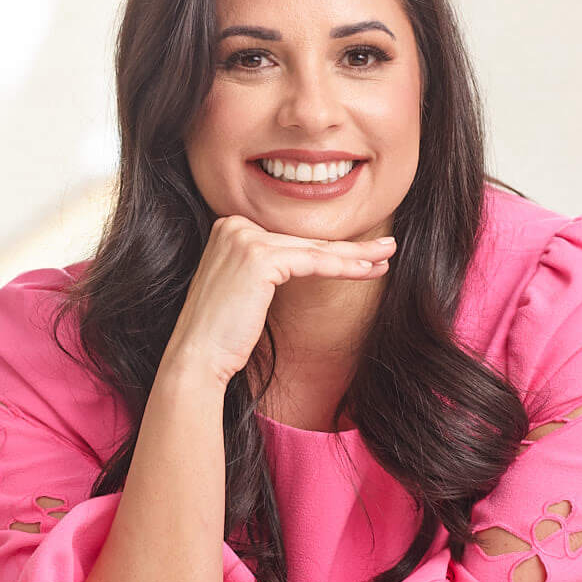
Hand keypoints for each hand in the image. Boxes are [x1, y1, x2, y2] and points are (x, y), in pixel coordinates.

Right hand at [167, 214, 394, 386]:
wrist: (196, 356)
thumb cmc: (222, 333)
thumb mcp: (246, 289)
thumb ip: (269, 266)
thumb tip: (310, 259)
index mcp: (230, 227)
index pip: (291, 238)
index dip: (329, 248)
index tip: (362, 255)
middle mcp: (234, 224)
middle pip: (304, 240)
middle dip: (348, 247)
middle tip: (384, 249)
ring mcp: (244, 237)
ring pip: (314, 248)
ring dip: (356, 255)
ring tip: (385, 259)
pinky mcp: (257, 255)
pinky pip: (312, 261)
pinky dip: (342, 267)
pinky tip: (368, 271)